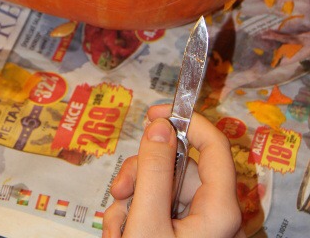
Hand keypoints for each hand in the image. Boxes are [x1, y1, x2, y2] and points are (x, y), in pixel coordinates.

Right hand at [103, 105, 244, 237]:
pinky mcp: (185, 236)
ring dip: (133, 200)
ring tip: (117, 229)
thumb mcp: (146, 221)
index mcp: (220, 210)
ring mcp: (200, 227)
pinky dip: (136, 215)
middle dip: (141, 175)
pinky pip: (160, 209)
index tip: (153, 114)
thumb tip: (160, 125)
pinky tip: (122, 234)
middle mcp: (216, 215)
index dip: (186, 121)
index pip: (214, 145)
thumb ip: (153, 172)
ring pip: (163, 188)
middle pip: (178, 168)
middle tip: (119, 192)